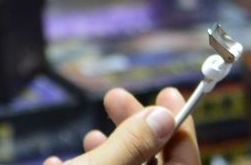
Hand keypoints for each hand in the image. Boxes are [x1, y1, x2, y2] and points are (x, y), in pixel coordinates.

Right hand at [42, 87, 199, 164]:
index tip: (167, 93)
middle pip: (153, 162)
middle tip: (115, 97)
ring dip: (111, 148)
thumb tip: (161, 116)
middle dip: (135, 127)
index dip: (179, 125)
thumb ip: (132, 143)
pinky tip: (64, 160)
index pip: (185, 160)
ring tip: (90, 135)